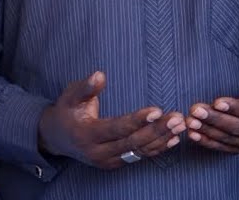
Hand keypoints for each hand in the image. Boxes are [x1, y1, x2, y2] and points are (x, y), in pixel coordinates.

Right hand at [37, 71, 185, 167]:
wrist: (57, 138)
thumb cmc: (66, 111)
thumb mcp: (70, 97)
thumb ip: (86, 87)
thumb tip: (100, 74)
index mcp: (87, 135)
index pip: (116, 128)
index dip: (137, 120)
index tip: (157, 110)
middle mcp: (97, 152)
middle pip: (132, 142)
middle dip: (156, 130)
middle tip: (177, 117)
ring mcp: (107, 160)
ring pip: (138, 151)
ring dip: (161, 139)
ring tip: (181, 125)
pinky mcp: (115, 163)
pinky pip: (139, 157)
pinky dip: (157, 148)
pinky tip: (173, 139)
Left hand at [187, 51, 238, 152]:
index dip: (235, 108)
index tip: (216, 101)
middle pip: (237, 127)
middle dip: (215, 119)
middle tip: (195, 110)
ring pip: (227, 138)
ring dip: (207, 130)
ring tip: (190, 120)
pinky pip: (222, 147)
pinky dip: (206, 141)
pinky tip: (192, 134)